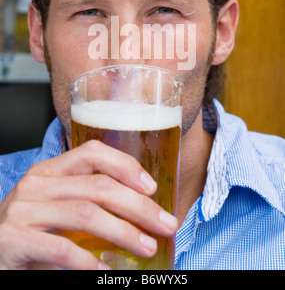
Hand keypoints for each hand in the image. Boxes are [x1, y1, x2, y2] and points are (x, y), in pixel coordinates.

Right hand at [0, 140, 177, 269]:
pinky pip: (60, 249)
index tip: (152, 188)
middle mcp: (37, 184)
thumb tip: (141, 210)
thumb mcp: (58, 206)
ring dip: (123, 232)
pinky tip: (106, 271)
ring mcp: (23, 210)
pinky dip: (88, 261)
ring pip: (85, 214)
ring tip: (147, 247)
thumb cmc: (32, 230)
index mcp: (50, 170)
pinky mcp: (13, 239)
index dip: (126, 166)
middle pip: (98, 186)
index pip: (93, 153)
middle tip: (166, 223)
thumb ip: (89, 201)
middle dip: (138, 206)